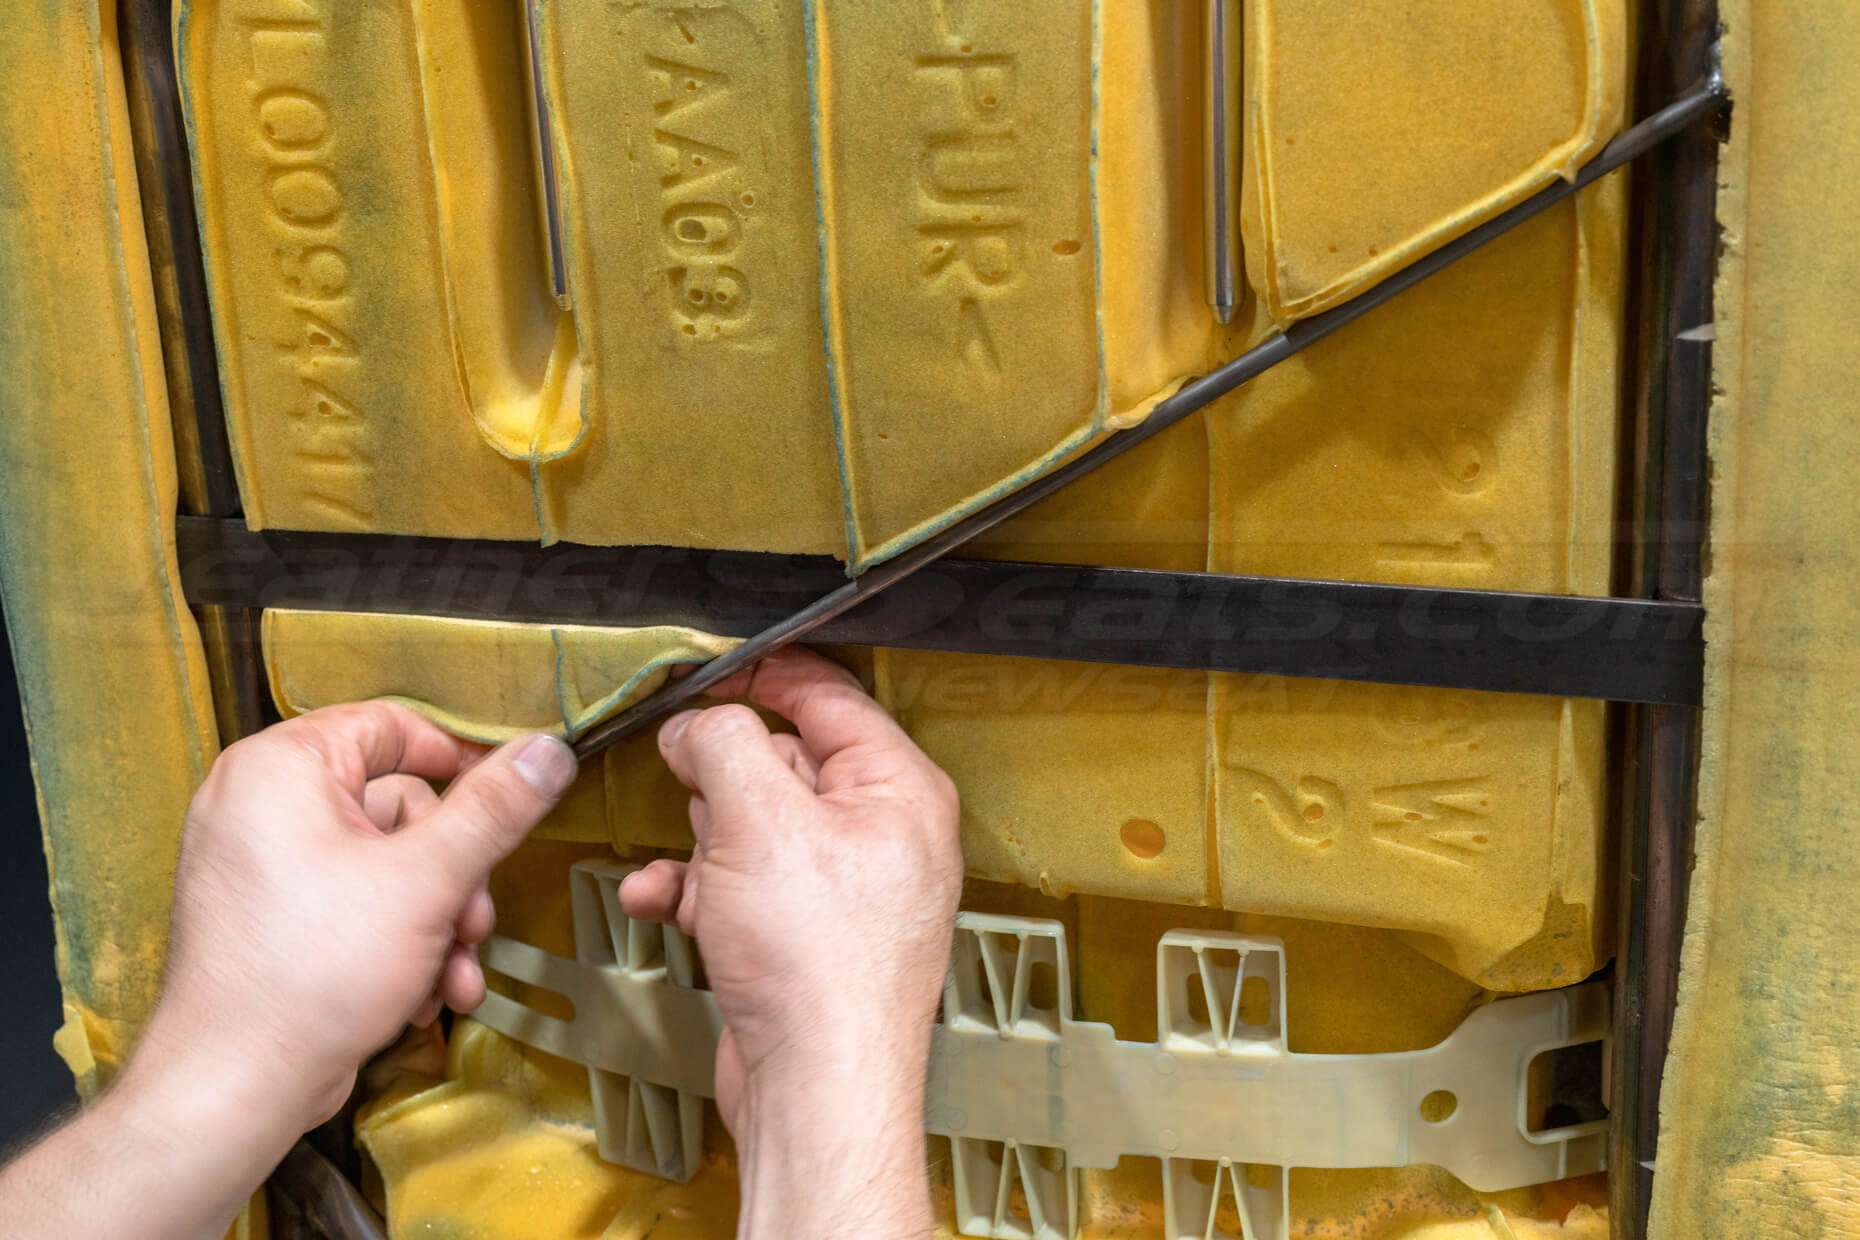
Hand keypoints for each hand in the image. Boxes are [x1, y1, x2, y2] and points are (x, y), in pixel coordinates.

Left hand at [0, 703, 577, 1239]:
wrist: (235, 1088)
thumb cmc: (316, 970)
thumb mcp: (428, 879)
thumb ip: (494, 809)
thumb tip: (548, 750)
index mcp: (281, 768)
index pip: (389, 726)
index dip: (458, 761)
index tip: (509, 803)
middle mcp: (259, 803)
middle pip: (398, 806)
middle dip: (453, 874)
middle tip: (473, 921)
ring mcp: (260, 865)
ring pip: (385, 865)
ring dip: (437, 919)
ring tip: (453, 972)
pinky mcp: (268, 918)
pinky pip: (352, 903)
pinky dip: (397, 942)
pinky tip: (424, 992)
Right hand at [618, 647, 961, 1237]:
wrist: (816, 1088)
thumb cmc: (815, 962)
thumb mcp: (756, 820)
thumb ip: (723, 745)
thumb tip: (698, 720)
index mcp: (899, 789)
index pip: (831, 698)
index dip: (763, 675)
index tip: (705, 669)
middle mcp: (884, 834)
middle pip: (786, 761)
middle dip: (722, 773)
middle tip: (681, 773)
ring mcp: (846, 890)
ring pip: (754, 827)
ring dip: (698, 840)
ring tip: (684, 864)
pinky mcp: (806, 938)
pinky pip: (743, 887)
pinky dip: (696, 890)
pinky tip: (659, 902)